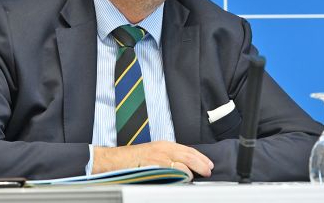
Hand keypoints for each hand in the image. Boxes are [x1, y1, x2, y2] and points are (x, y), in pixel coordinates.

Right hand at [92, 141, 213, 178]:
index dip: (200, 157)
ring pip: (182, 163)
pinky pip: (171, 170)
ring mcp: (158, 156)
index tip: (209, 164)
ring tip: (197, 176)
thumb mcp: (153, 154)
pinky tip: (184, 178)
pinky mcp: (153, 165)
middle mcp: (163, 148)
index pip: (188, 150)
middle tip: (209, 171)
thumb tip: (184, 168)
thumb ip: (168, 158)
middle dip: (201, 163)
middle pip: (189, 155)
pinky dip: (179, 174)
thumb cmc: (132, 160)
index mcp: (165, 145)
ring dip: (192, 170)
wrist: (114, 160)